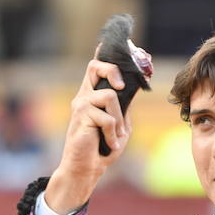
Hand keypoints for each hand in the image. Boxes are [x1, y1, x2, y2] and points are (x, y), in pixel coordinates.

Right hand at [45, 50, 132, 212]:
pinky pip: (107, 117)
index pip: (95, 67)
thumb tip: (134, 88)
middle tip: (122, 87)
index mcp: (93, 95)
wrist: (86, 169)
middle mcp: (84, 96)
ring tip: (115, 135)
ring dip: (119, 119)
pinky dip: (113, 133)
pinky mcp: (81, 117)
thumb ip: (124, 106)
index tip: (120, 45)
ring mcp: (81, 105)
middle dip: (112, 71)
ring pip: (110, 95)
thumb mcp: (120, 124)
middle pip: (95, 66)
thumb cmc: (102, 148)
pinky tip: (109, 144)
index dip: (106, 54)